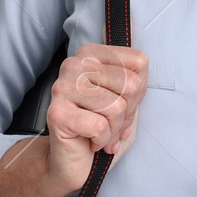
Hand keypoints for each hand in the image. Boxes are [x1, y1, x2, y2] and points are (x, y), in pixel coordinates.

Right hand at [44, 43, 146, 194]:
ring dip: (114, 130)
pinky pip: (99, 126)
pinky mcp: (57, 112)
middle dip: (128, 114)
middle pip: (130, 84)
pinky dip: (102, 140)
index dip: (139, 92)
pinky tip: (91, 141)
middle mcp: (74, 64)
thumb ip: (133, 71)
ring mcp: (62, 87)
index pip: (139, 62)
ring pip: (116, 107)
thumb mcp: (127, 98)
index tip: (124, 105)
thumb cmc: (102, 130)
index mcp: (91, 53)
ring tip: (101, 134)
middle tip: (112, 124)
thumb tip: (135, 32)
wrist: (72, 164)